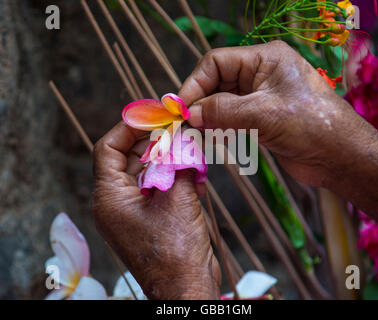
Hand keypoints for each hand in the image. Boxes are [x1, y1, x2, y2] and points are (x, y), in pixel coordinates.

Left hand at [92, 122, 220, 299]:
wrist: (186, 288)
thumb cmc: (176, 251)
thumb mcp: (178, 199)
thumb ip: (177, 164)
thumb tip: (182, 140)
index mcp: (110, 198)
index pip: (107, 149)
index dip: (128, 128)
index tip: (152, 116)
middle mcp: (116, 203)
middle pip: (128, 159)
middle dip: (154, 143)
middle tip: (178, 129)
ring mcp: (133, 211)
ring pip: (147, 173)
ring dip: (169, 160)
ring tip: (191, 150)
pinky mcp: (150, 218)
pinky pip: (158, 188)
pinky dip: (175, 178)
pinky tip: (196, 176)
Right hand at [178, 41, 377, 186]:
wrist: (341, 158)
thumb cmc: (311, 126)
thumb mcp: (263, 114)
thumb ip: (223, 111)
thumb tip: (189, 113)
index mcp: (265, 59)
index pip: (216, 63)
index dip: (195, 83)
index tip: (180, 108)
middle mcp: (260, 74)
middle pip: (217, 82)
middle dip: (200, 103)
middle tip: (184, 124)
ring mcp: (260, 97)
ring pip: (222, 102)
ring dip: (208, 117)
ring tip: (196, 133)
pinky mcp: (260, 119)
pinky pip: (231, 118)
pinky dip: (219, 127)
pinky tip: (211, 138)